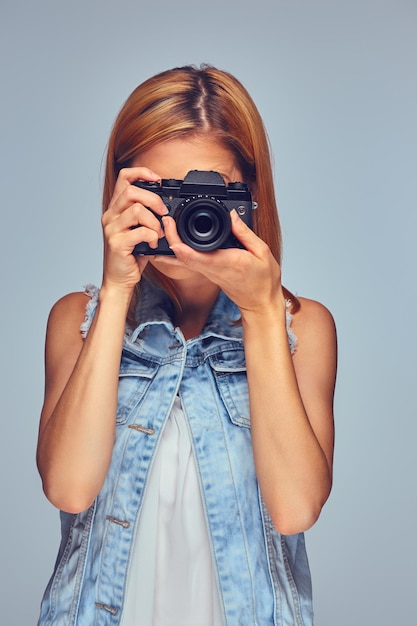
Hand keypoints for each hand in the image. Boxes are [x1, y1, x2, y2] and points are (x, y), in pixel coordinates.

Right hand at [101, 167, 167, 292]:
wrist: (119, 280)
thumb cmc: (131, 256)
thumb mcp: (139, 230)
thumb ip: (146, 215)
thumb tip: (164, 204)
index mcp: (116, 209)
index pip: (124, 178)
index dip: (142, 173)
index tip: (158, 180)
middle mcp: (110, 216)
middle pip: (131, 191)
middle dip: (153, 199)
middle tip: (163, 213)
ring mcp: (112, 229)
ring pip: (136, 210)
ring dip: (154, 221)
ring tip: (158, 233)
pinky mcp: (116, 243)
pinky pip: (139, 231)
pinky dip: (151, 236)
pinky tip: (153, 243)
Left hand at [164, 209, 285, 315]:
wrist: (260, 303)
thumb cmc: (264, 280)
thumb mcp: (262, 252)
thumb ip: (245, 233)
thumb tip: (232, 215)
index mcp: (228, 262)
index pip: (198, 255)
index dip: (181, 243)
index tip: (173, 226)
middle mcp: (214, 269)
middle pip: (184, 257)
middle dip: (171, 239)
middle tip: (165, 221)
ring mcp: (209, 273)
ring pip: (183, 261)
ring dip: (171, 246)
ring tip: (164, 230)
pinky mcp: (208, 274)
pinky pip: (189, 264)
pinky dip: (178, 254)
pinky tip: (170, 247)